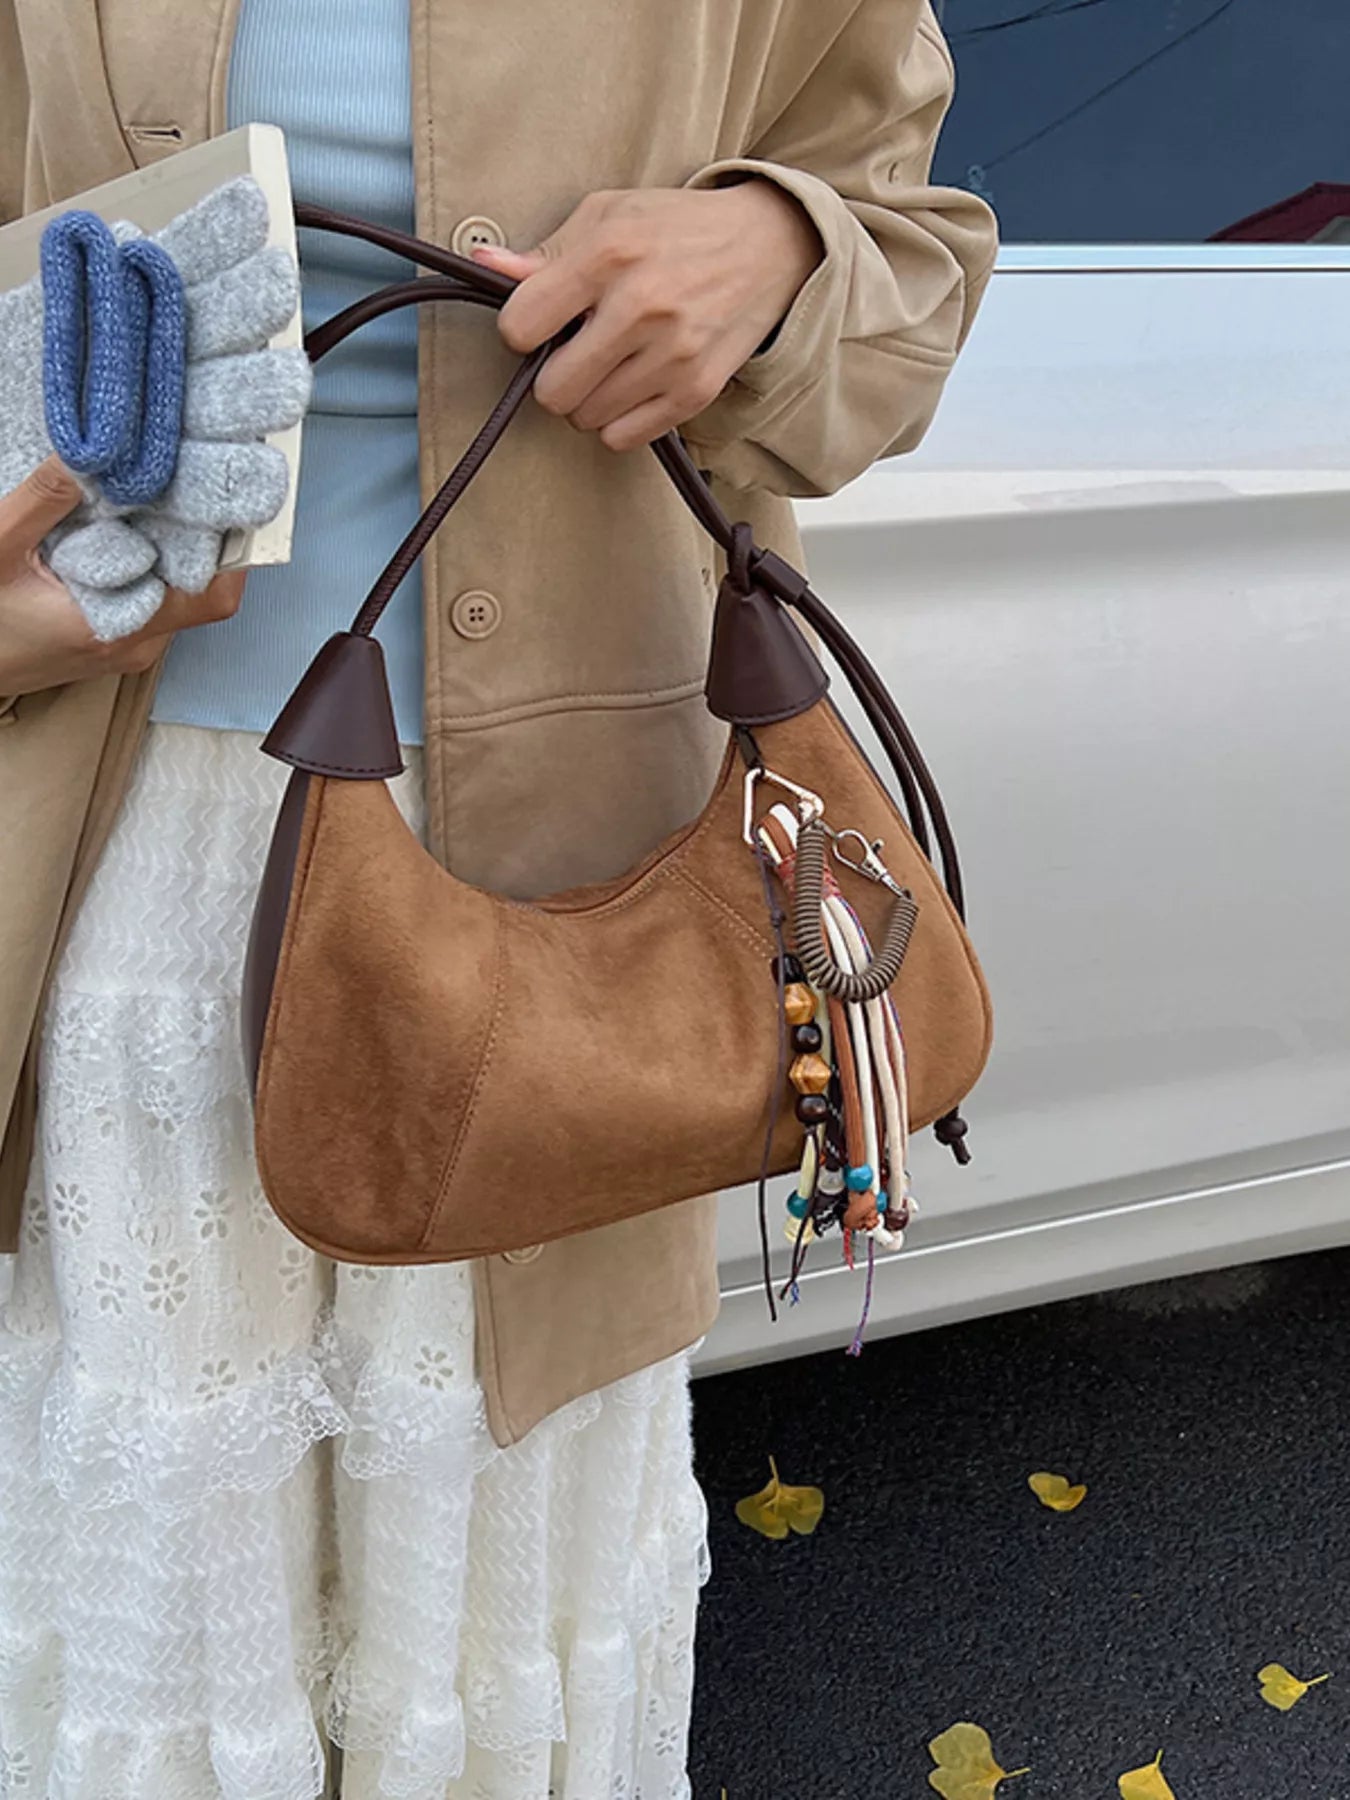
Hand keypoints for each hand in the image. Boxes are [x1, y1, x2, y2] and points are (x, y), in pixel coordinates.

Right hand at [0, 458, 245, 698]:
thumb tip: (86, 455)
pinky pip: (154, 598)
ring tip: (157, 498)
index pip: (211, 595)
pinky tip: (128, 530)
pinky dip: (151, 564)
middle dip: (202, 537)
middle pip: (203, 589)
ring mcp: (131, 645)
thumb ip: (43, 503)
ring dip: (175, 550)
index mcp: (120, 627)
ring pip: (179, 593)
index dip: (229, 548)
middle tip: (190, 482)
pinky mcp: (119, 640)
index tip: (225, 499)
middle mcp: (138, 643)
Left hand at [472, 181, 821, 450]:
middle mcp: (642, 306)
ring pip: (586, 417)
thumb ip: (545, 251)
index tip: (541, 323)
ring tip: (610, 364)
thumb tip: (484, 265)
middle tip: (575, 352)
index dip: (521, 330)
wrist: (767, 247)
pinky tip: (631, 386)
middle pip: (551, 390)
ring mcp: (672, 355)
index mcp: (610, 253)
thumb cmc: (678, 229)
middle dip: (552, 376)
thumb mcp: (609, 215)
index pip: (521, 327)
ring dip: (587, 398)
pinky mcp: (695, 391)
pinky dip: (617, 420)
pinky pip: (623, 437)